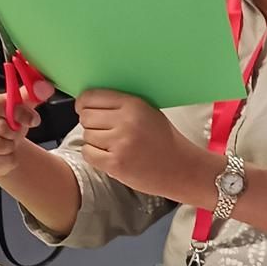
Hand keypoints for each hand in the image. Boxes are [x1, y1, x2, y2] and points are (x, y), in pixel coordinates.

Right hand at [0, 84, 49, 180]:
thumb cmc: (2, 121)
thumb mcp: (15, 105)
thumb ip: (31, 95)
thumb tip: (46, 87)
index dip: (19, 112)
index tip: (29, 117)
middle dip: (14, 130)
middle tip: (14, 130)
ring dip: (11, 145)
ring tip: (8, 141)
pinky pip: (0, 162)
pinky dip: (9, 160)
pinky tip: (4, 154)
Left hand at [74, 89, 207, 199]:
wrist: (182, 168)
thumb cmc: (165, 141)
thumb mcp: (148, 112)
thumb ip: (122, 106)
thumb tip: (89, 103)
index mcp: (134, 105)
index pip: (91, 97)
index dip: (84, 104)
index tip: (86, 110)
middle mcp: (126, 121)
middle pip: (86, 116)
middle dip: (91, 124)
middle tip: (106, 132)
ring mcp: (120, 143)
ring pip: (86, 135)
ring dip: (94, 141)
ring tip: (114, 146)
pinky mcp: (115, 164)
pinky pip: (88, 153)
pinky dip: (94, 156)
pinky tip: (109, 156)